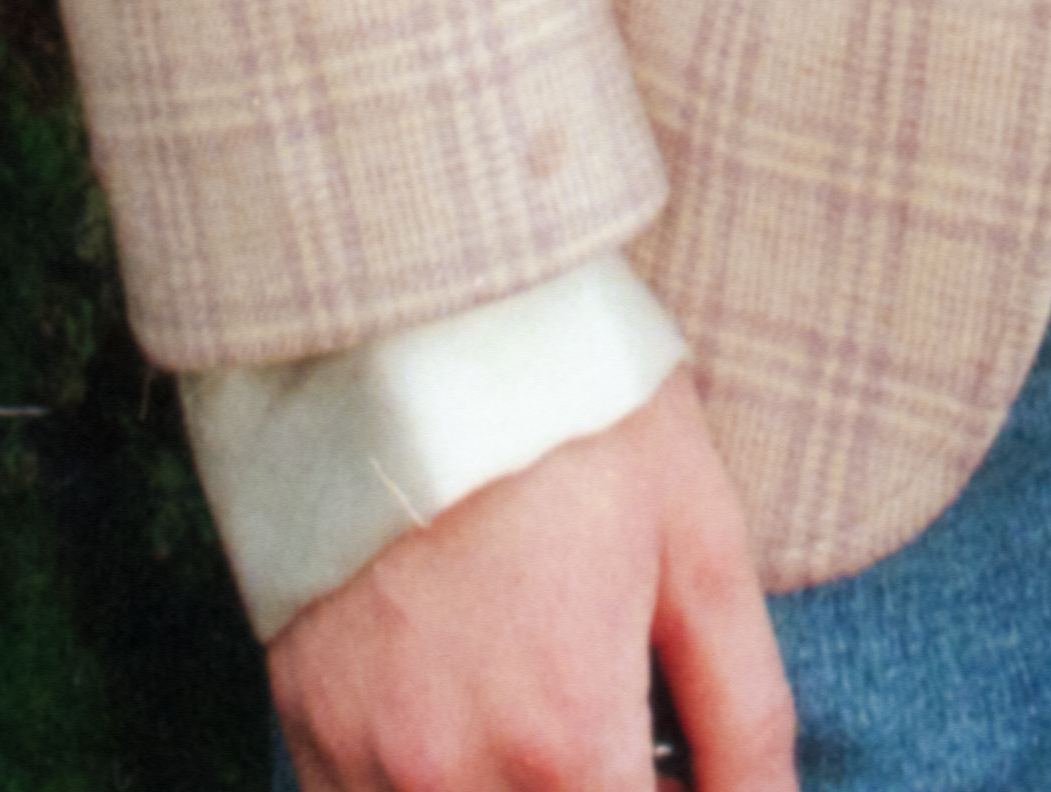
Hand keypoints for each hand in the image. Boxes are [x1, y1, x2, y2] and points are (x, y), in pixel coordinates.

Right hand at [264, 374, 793, 791]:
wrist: (407, 307)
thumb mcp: (699, 540)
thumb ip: (744, 714)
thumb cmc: (571, 409)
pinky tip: (471, 718)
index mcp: (567, 741)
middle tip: (626, 737)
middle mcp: (454, 777)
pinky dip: (431, 791)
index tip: (680, 766)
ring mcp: (366, 760)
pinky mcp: (306, 726)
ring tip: (549, 721)